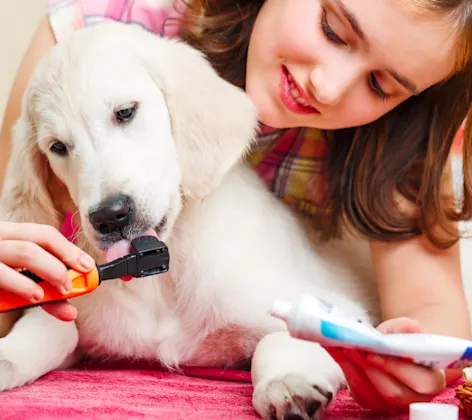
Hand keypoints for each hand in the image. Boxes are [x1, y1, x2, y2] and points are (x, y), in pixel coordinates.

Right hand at [0, 221, 94, 320]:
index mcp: (6, 235)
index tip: (88, 267)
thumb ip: (39, 293)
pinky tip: (33, 295)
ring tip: (60, 291)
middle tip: (75, 282)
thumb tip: (71, 311)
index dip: (69, 249)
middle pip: (38, 238)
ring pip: (24, 251)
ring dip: (49, 271)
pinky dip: (21, 284)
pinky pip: (1, 272)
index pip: (44, 233)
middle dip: (64, 260)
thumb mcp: (12, 283)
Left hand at [325, 317, 445, 413]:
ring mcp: (391, 405)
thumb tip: (413, 327)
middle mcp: (413, 398)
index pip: (418, 381)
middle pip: (391, 391)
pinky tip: (335, 350)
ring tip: (339, 346)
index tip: (372, 353)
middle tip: (350, 347)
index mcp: (431, 380)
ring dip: (352, 367)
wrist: (393, 348)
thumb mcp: (405, 329)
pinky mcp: (370, 401)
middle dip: (368, 368)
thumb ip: (408, 328)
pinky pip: (357, 390)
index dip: (394, 368)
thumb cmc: (402, 340)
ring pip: (370, 393)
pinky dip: (344, 368)